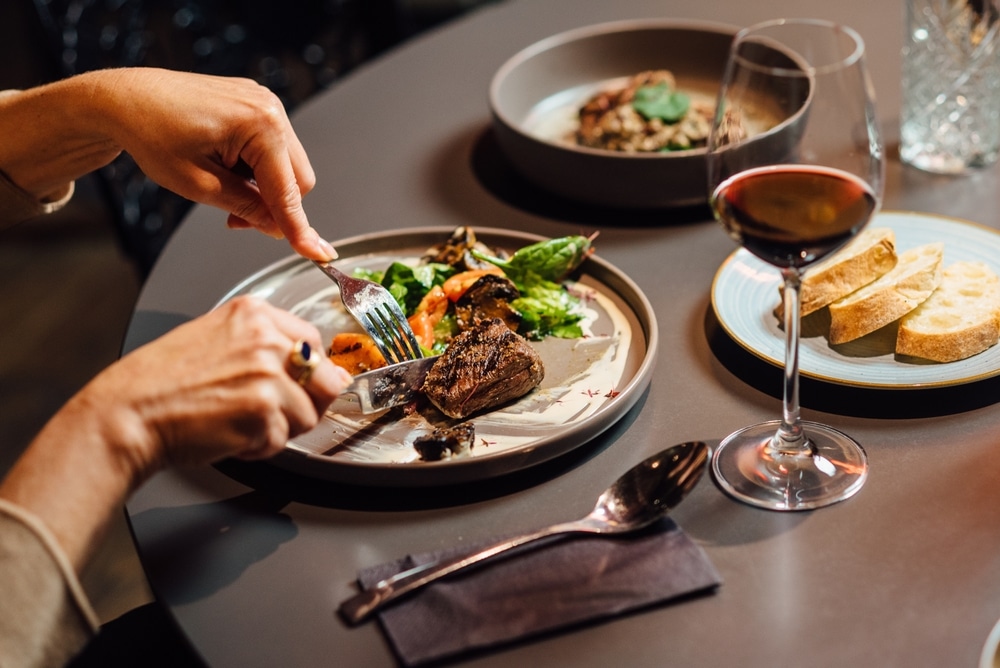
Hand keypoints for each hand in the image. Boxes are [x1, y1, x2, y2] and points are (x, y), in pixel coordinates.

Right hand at [87, 296, 350, 480]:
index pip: (313, 342)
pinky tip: (231, 434)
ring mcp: (268, 374)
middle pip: (327, 379)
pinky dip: (260, 447)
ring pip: (308, 415)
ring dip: (280, 428)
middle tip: (274, 411)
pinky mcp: (264, 411)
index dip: (309, 372)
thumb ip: (264, 345)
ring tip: (242, 422)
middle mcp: (266, 339)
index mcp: (255, 314)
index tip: (296, 385)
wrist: (129, 413)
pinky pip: (283, 441)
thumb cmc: (162, 382)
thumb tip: (317, 367)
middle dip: (308, 402)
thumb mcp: (216, 338)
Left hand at [97, 68, 335, 260]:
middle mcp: (270, 109)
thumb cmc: (152, 133)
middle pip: (298, 179)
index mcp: (260, 125)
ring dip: (264, 188)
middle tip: (236, 220)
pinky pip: (273, 149)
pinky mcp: (256, 105)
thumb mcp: (199, 185)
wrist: (126, 100)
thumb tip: (276, 227)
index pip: (287, 191)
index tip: (317, 253)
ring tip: (224, 188)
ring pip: (287, 167)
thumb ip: (246, 207)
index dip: (298, 228)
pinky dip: (257, 169)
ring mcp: (265, 104)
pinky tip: (227, 169)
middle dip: (274, 206)